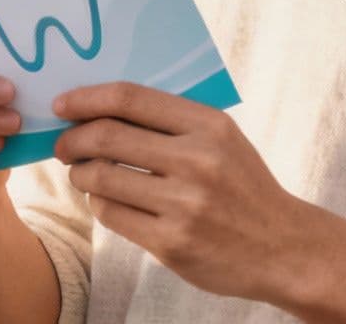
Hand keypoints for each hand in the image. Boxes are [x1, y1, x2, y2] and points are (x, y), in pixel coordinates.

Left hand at [54, 82, 301, 302]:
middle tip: (63, 145)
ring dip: (80, 174)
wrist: (283, 248)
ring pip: (100, 178)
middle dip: (71, 138)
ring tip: (83, 173)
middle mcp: (197, 161)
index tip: (62, 104)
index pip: (130, 98)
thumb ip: (171, 120)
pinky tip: (107, 200)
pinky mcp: (171, 243)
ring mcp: (184, 205)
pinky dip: (99, 203)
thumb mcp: (222, 139)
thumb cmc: (243, 186)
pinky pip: (111, 214)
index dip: (86, 98)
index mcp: (208, 125)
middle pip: (106, 136)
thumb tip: (99, 105)